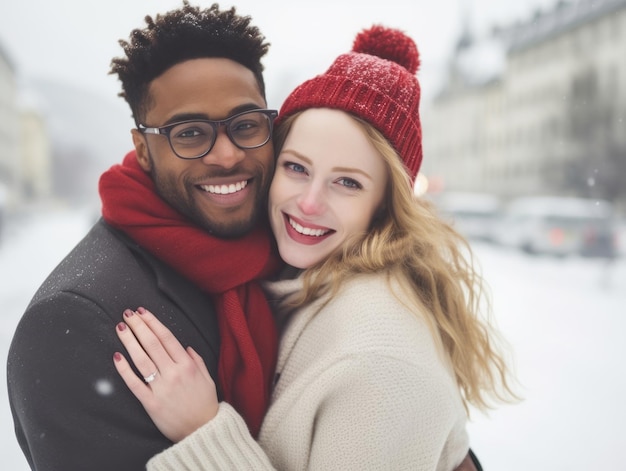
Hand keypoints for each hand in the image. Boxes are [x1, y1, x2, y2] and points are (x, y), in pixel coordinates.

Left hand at [113, 307, 218, 441]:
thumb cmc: (205, 404)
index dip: (153, 322)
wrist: (202, 431)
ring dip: (129, 341)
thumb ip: (197, 360)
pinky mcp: (151, 403)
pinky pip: (134, 383)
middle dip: (139, 326)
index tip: (142, 312)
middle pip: (152, 344)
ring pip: (142, 359)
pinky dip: (124, 369)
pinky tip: (117, 356)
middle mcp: (174, 373)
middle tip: (127, 313)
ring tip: (120, 328)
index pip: (167, 338)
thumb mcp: (207, 378)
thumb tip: (186, 347)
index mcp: (188, 365)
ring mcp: (161, 387)